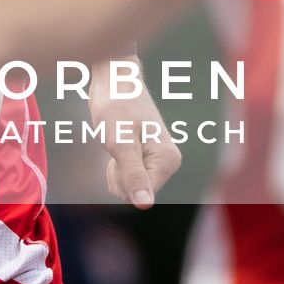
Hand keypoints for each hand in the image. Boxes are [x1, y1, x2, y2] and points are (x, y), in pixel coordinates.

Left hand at [92, 84, 181, 209]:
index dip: (119, 176)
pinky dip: (115, 162)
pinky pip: (125, 175)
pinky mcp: (147, 156)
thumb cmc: (116, 106)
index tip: (119, 147)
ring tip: (117, 138)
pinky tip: (118, 140)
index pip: (138, 194)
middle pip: (133, 192)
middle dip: (116, 172)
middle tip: (115, 140)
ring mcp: (158, 159)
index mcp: (169, 161)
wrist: (113, 78)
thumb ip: (133, 175)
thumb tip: (145, 205)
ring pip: (127, 185)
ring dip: (114, 166)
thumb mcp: (120, 143)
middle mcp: (169, 162)